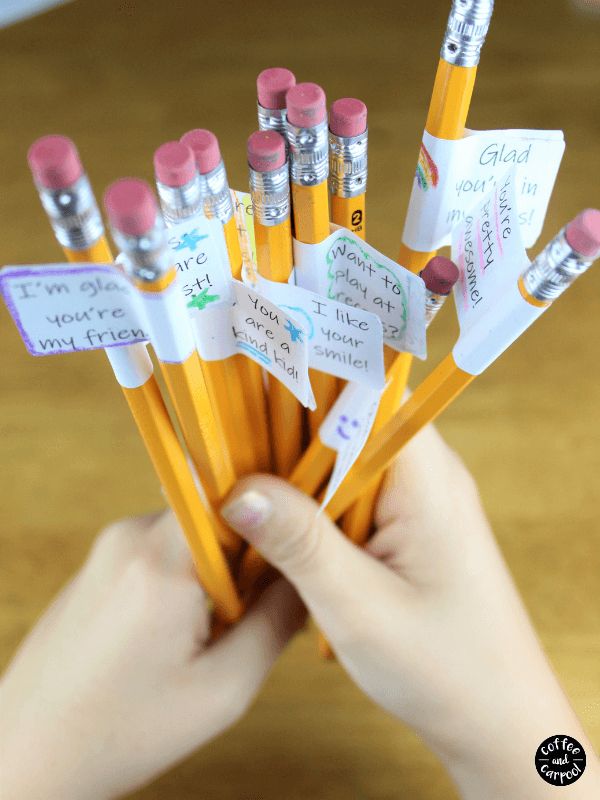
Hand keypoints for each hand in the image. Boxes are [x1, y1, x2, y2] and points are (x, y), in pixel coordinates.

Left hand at [0, 511, 303, 799]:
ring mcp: (110, 545)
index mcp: (162, 562)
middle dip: (248, 551)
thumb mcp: (223, 690)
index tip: (295, 552)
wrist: (27, 753)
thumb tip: (312, 574)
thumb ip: (277, 622)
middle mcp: (130, 536)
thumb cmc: (122, 732)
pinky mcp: (100, 560)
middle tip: (255, 606)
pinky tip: (178, 629)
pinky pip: (162, 546)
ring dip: (216, 566)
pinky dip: (186, 574)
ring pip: (192, 530)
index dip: (276, 517)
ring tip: (213, 627)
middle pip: (217, 512)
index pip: (237, 496)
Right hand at [221, 424, 599, 798]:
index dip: (303, 380)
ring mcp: (416, 497)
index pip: (363, 391)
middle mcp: (424, 472)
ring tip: (238, 489)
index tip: (240, 393)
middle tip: (222, 454)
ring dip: (293, 474)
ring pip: (340, 458)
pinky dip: (310, 503)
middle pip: (344, 419)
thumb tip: (234, 488)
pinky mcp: (405, 524)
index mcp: (425, 474)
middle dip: (283, 433)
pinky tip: (277, 527)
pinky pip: (348, 492)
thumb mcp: (358, 606)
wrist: (497, 719)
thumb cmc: (444, 668)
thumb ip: (298, 541)